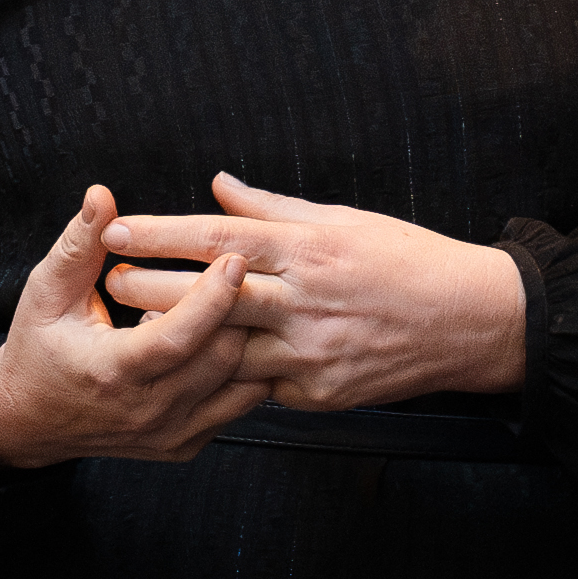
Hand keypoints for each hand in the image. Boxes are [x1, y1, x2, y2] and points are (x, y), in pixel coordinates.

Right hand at [0, 185, 278, 470]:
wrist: (28, 420)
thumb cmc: (37, 348)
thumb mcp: (46, 292)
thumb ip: (78, 245)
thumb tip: (101, 197)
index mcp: (111, 372)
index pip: (177, 338)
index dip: (212, 298)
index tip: (234, 259)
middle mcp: (146, 411)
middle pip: (220, 359)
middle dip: (239, 313)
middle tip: (243, 274)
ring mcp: (169, 435)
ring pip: (238, 386)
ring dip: (247, 342)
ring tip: (239, 305)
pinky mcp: (183, 445)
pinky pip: (236, 406)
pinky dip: (243, 371)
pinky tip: (230, 339)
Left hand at [98, 174, 528, 411]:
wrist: (471, 321)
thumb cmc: (409, 261)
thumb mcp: (343, 220)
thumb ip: (273, 208)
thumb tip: (218, 186)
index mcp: (308, 248)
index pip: (218, 238)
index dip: (162, 234)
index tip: (117, 231)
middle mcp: (305, 299)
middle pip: (209, 297)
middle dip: (150, 290)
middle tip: (106, 285)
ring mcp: (311, 352)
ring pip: (227, 350)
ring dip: (179, 343)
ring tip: (137, 334)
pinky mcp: (321, 392)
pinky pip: (262, 386)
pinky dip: (235, 375)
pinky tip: (203, 371)